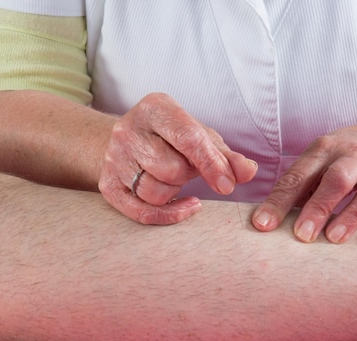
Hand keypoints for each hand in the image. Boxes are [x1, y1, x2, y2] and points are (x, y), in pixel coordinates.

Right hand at [99, 93, 257, 223]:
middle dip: (187, 176)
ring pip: (156, 192)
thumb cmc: (172, 139)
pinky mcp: (107, 184)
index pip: (188, 138)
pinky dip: (167, 216)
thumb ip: (227, 156)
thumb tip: (248, 172)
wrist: (127, 142)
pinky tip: (184, 207)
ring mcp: (113, 158)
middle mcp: (127, 130)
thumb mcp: (201, 138)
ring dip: (174, 193)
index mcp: (154, 108)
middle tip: (186, 168)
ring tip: (174, 178)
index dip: (211, 165)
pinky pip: (142, 212)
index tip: (228, 185)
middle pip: (172, 169)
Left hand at [252, 123, 356, 244]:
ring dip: (353, 214)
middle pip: (337, 178)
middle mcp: (355, 156)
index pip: (299, 175)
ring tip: (334, 238)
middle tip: (301, 235)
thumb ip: (296, 187)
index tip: (263, 225)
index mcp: (325, 150)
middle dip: (318, 207)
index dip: (280, 201)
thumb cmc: (344, 160)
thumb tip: (264, 221)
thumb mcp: (318, 162)